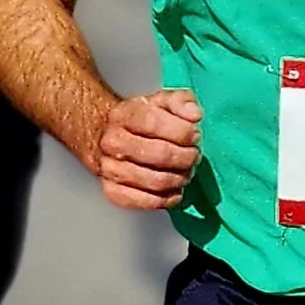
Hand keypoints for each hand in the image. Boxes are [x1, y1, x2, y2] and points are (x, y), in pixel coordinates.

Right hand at [96, 87, 200, 210]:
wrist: (109, 137)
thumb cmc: (142, 120)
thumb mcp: (162, 102)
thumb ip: (181, 102)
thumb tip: (194, 115)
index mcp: (124, 115)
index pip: (154, 124)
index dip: (182, 132)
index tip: (194, 136)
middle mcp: (113, 142)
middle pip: (159, 155)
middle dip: (186, 157)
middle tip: (194, 156)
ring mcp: (110, 168)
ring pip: (155, 181)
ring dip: (179, 178)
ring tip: (186, 172)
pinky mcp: (112, 192)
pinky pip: (144, 202)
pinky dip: (167, 199)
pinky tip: (175, 190)